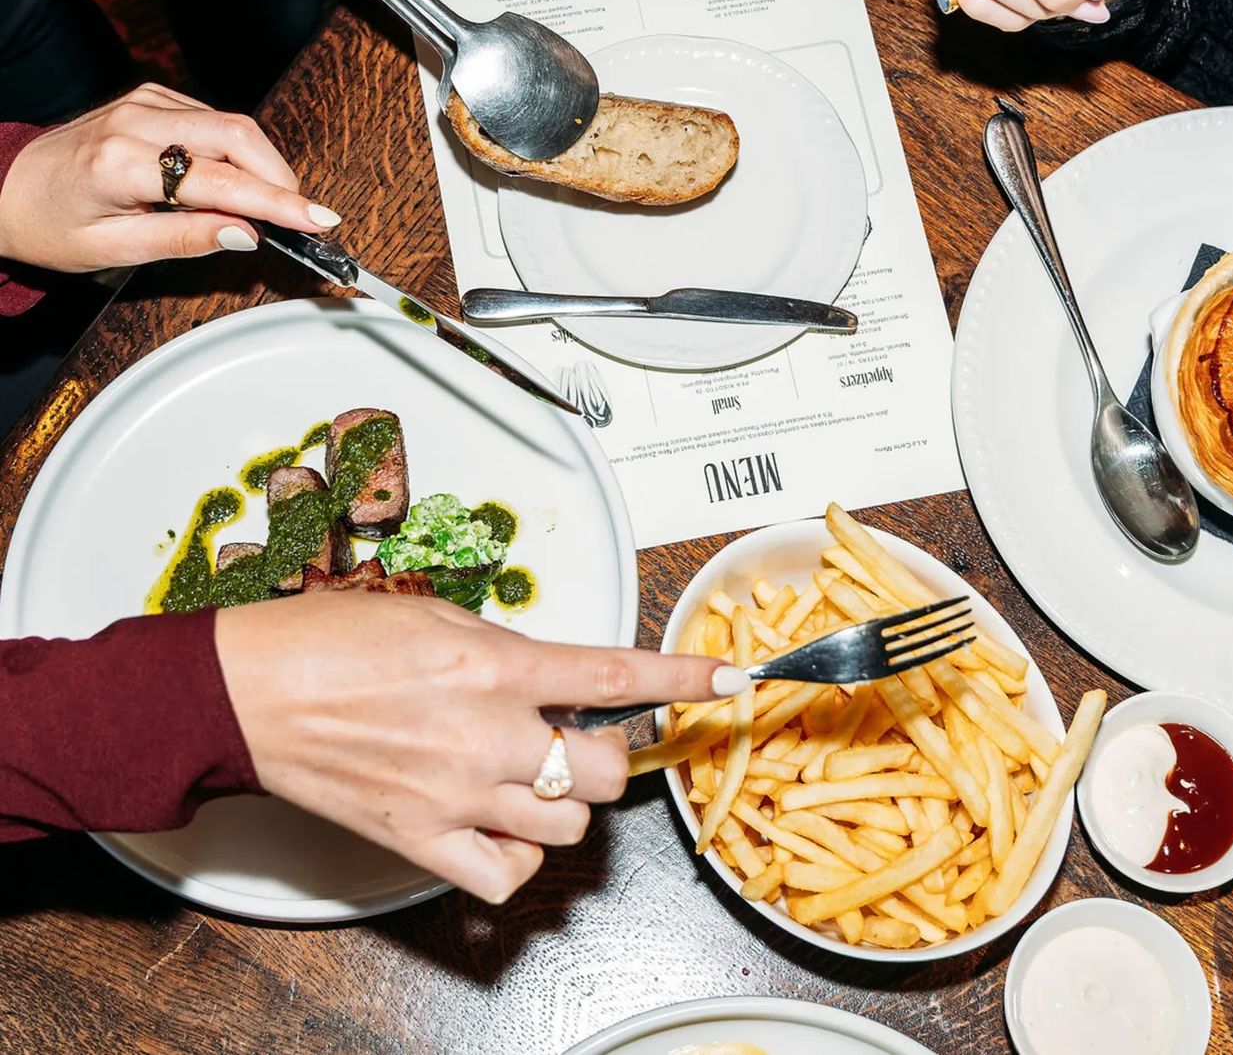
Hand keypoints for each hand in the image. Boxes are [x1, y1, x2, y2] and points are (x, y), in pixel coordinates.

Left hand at [0, 84, 339, 270]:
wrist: (6, 188)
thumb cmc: (51, 224)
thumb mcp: (113, 249)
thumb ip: (184, 239)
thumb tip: (246, 234)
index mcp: (121, 163)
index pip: (220, 181)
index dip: (277, 202)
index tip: (317, 219)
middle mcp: (136, 121)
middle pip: (238, 135)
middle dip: (281, 176)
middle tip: (301, 215)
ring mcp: (145, 102)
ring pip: (232, 123)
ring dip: (262, 165)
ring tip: (265, 205)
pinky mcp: (152, 97)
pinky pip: (213, 118)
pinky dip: (237, 151)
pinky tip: (229, 179)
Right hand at [216, 594, 743, 903]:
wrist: (249, 691)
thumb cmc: (329, 641)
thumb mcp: (435, 618)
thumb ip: (508, 650)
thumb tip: (556, 676)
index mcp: (495, 666)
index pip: (613, 674)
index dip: (681, 677)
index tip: (726, 679)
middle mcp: (486, 734)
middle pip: (603, 769)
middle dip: (607, 752)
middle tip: (579, 737)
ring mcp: (455, 794)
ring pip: (566, 823)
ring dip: (564, 801)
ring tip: (530, 776)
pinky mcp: (418, 839)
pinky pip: (504, 872)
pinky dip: (517, 854)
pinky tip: (502, 825)